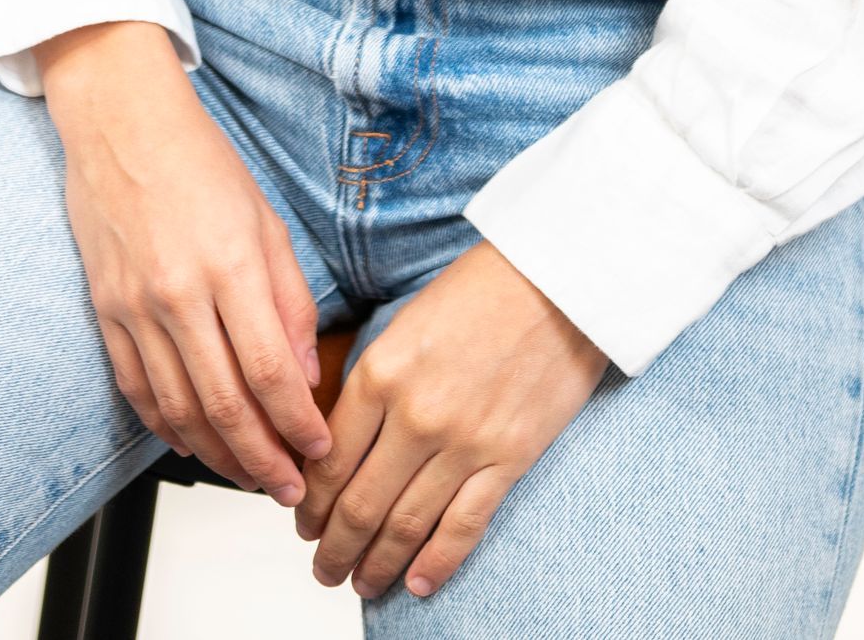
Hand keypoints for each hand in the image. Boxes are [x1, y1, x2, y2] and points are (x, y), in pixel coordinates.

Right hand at [38, 19, 333, 504]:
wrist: (120, 123)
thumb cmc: (198, 161)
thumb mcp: (265, 219)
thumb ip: (287, 298)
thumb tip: (303, 371)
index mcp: (229, 265)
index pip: (269, 372)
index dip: (296, 424)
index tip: (319, 450)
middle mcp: (178, 293)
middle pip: (225, 405)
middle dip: (264, 461)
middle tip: (290, 489)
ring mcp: (135, 308)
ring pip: (179, 410)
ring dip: (219, 457)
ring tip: (251, 477)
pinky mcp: (106, 313)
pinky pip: (137, 390)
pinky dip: (167, 429)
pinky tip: (194, 445)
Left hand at [294, 239, 609, 600]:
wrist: (559, 279)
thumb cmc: (482, 288)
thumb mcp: (406, 323)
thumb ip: (374, 381)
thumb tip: (343, 440)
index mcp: (381, 372)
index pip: (329, 460)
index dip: (311, 504)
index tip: (304, 523)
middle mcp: (415, 415)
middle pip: (359, 503)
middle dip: (334, 547)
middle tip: (324, 568)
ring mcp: (463, 443)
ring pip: (404, 525)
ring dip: (376, 564)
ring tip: (362, 583)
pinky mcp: (508, 460)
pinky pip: (462, 527)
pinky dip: (435, 563)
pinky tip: (416, 583)